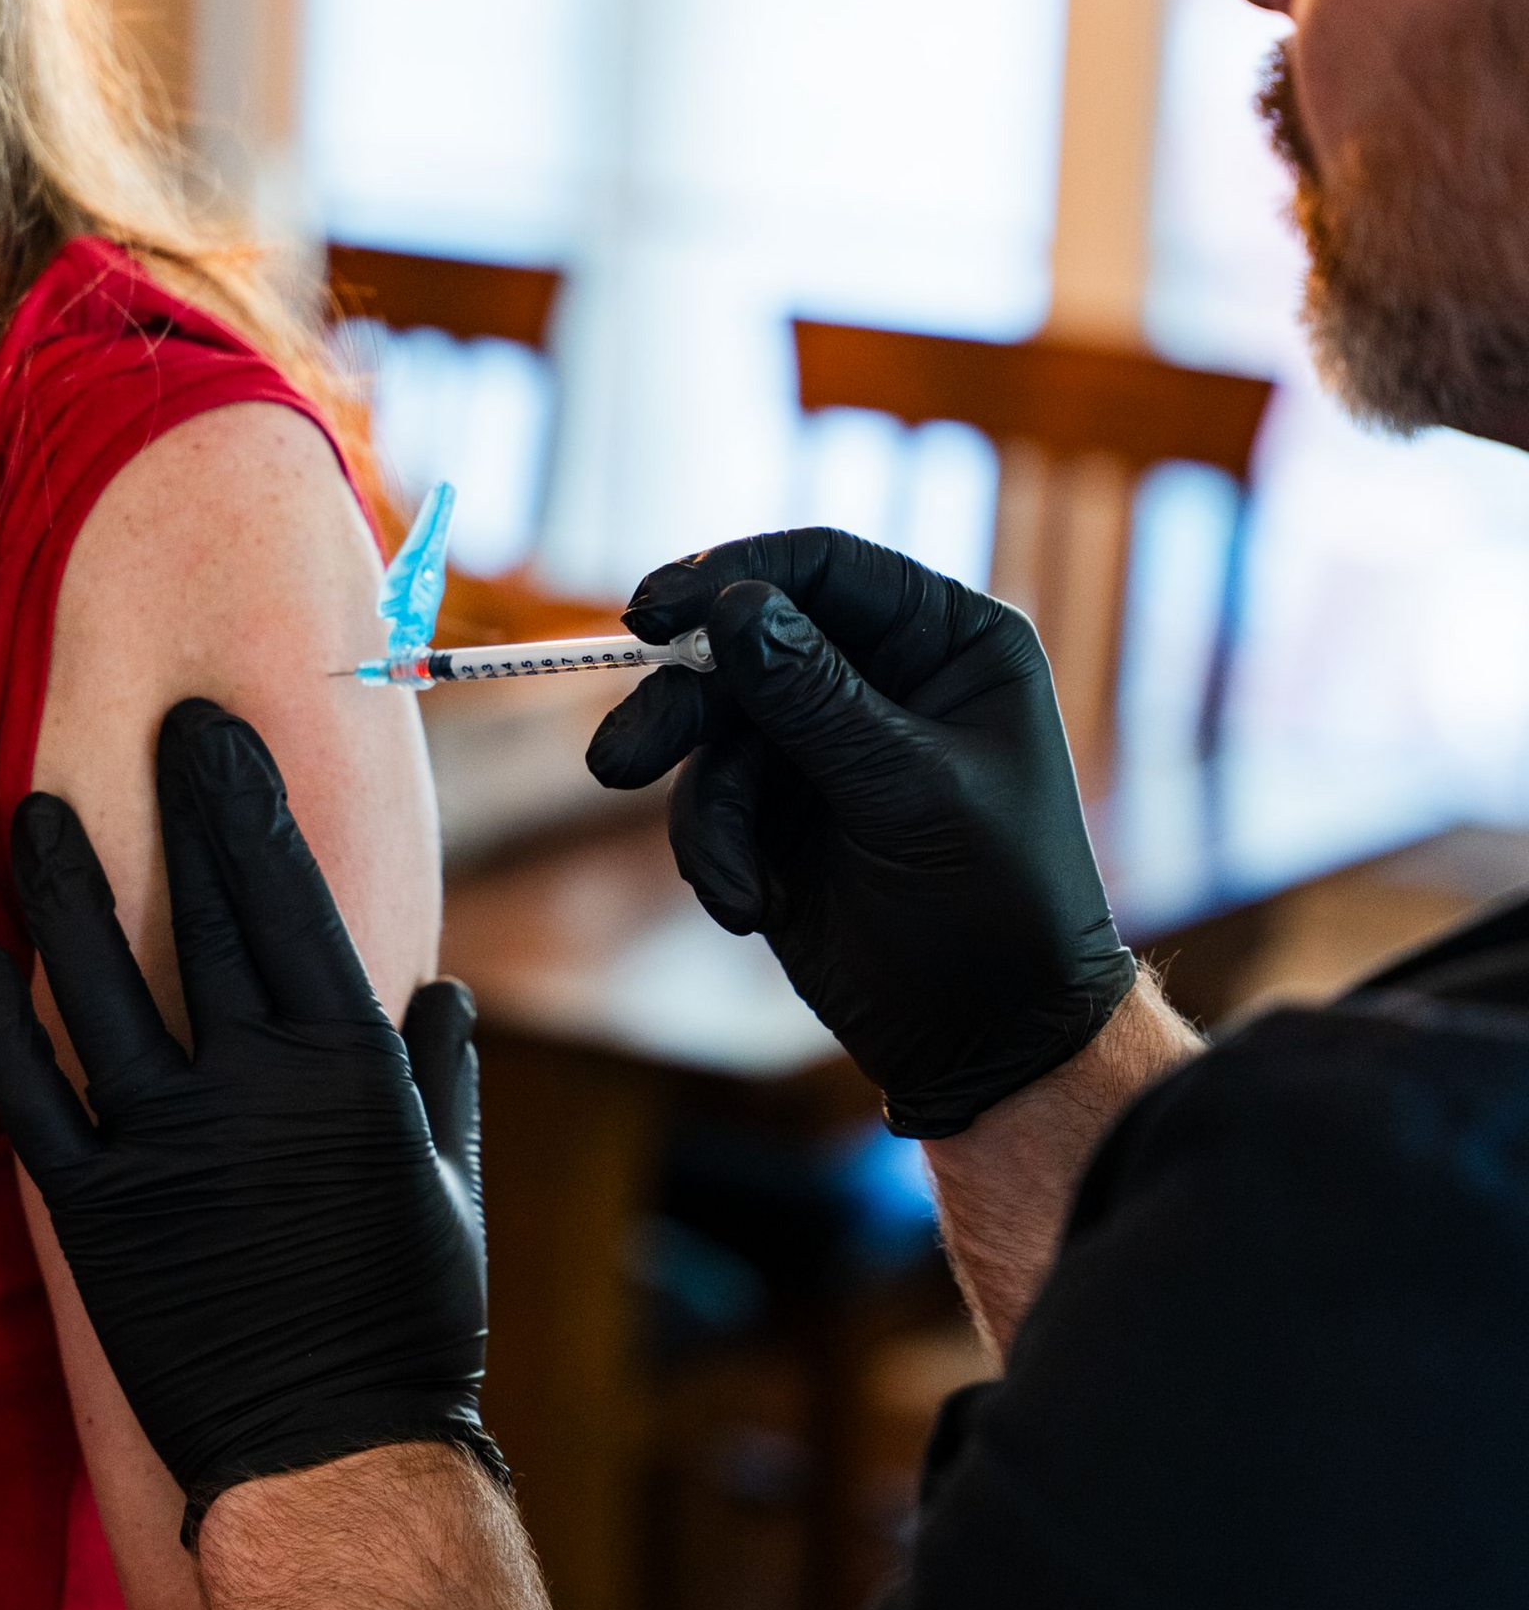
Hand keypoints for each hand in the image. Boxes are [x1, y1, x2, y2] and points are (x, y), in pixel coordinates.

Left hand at [0, 698, 504, 1539]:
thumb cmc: (405, 1317)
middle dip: (179, 807)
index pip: (288, 897)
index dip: (248, 806)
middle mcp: (254, 1080)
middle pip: (201, 911)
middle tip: (161, 730)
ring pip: (93, 983)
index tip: (225, 739)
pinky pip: (31, 1095)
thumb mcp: (448, 1181)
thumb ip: (442, 1074)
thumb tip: (437, 992)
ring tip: (34, 815)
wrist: (328, 1454)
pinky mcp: (94, 1209)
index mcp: (349, 1062)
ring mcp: (165, 1141)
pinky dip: (0, 1025)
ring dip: (62, 888)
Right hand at [586, 529, 1135, 1137]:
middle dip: (682, 706)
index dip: (734, 574)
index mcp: (946, 641)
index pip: (826, 566)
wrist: (991, 1043)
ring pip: (714, 728)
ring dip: (703, 808)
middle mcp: (882, 676)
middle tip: (616, 762)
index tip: (654, 610)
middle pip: (745, 642)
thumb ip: (814, 697)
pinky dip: (716, 853)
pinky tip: (752, 907)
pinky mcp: (780, 809)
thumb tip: (732, 604)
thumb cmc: (993, 906)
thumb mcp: (907, 792)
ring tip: (726, 882)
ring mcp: (824, 742)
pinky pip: (710, 799)